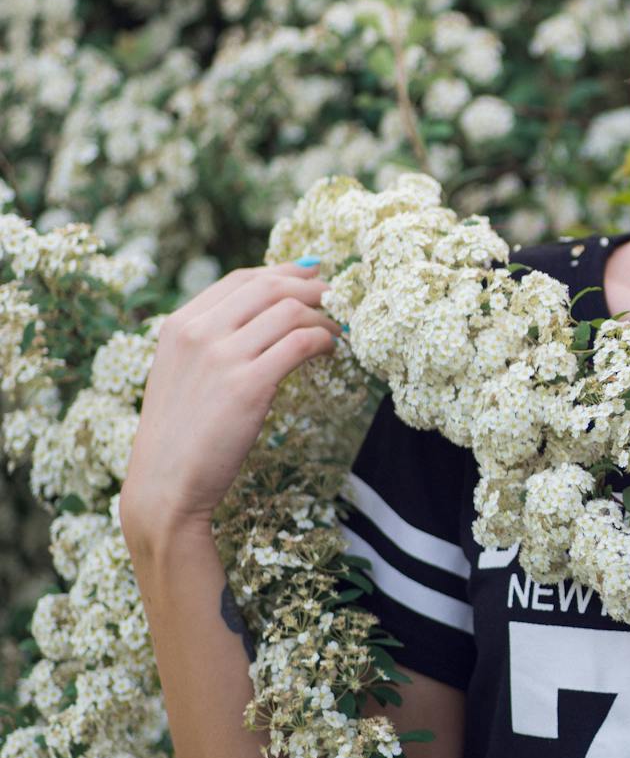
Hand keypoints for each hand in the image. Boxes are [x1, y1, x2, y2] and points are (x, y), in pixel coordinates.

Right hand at [120, 258, 343, 545]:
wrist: (164, 484)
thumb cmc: (180, 436)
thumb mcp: (183, 374)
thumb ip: (211, 341)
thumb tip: (264, 313)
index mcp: (178, 326)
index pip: (240, 279)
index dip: (282, 273)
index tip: (310, 276)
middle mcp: (197, 333)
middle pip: (269, 287)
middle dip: (310, 288)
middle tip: (336, 297)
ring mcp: (222, 357)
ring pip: (290, 311)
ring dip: (323, 317)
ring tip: (338, 331)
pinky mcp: (249, 384)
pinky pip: (301, 343)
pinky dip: (324, 340)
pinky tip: (331, 350)